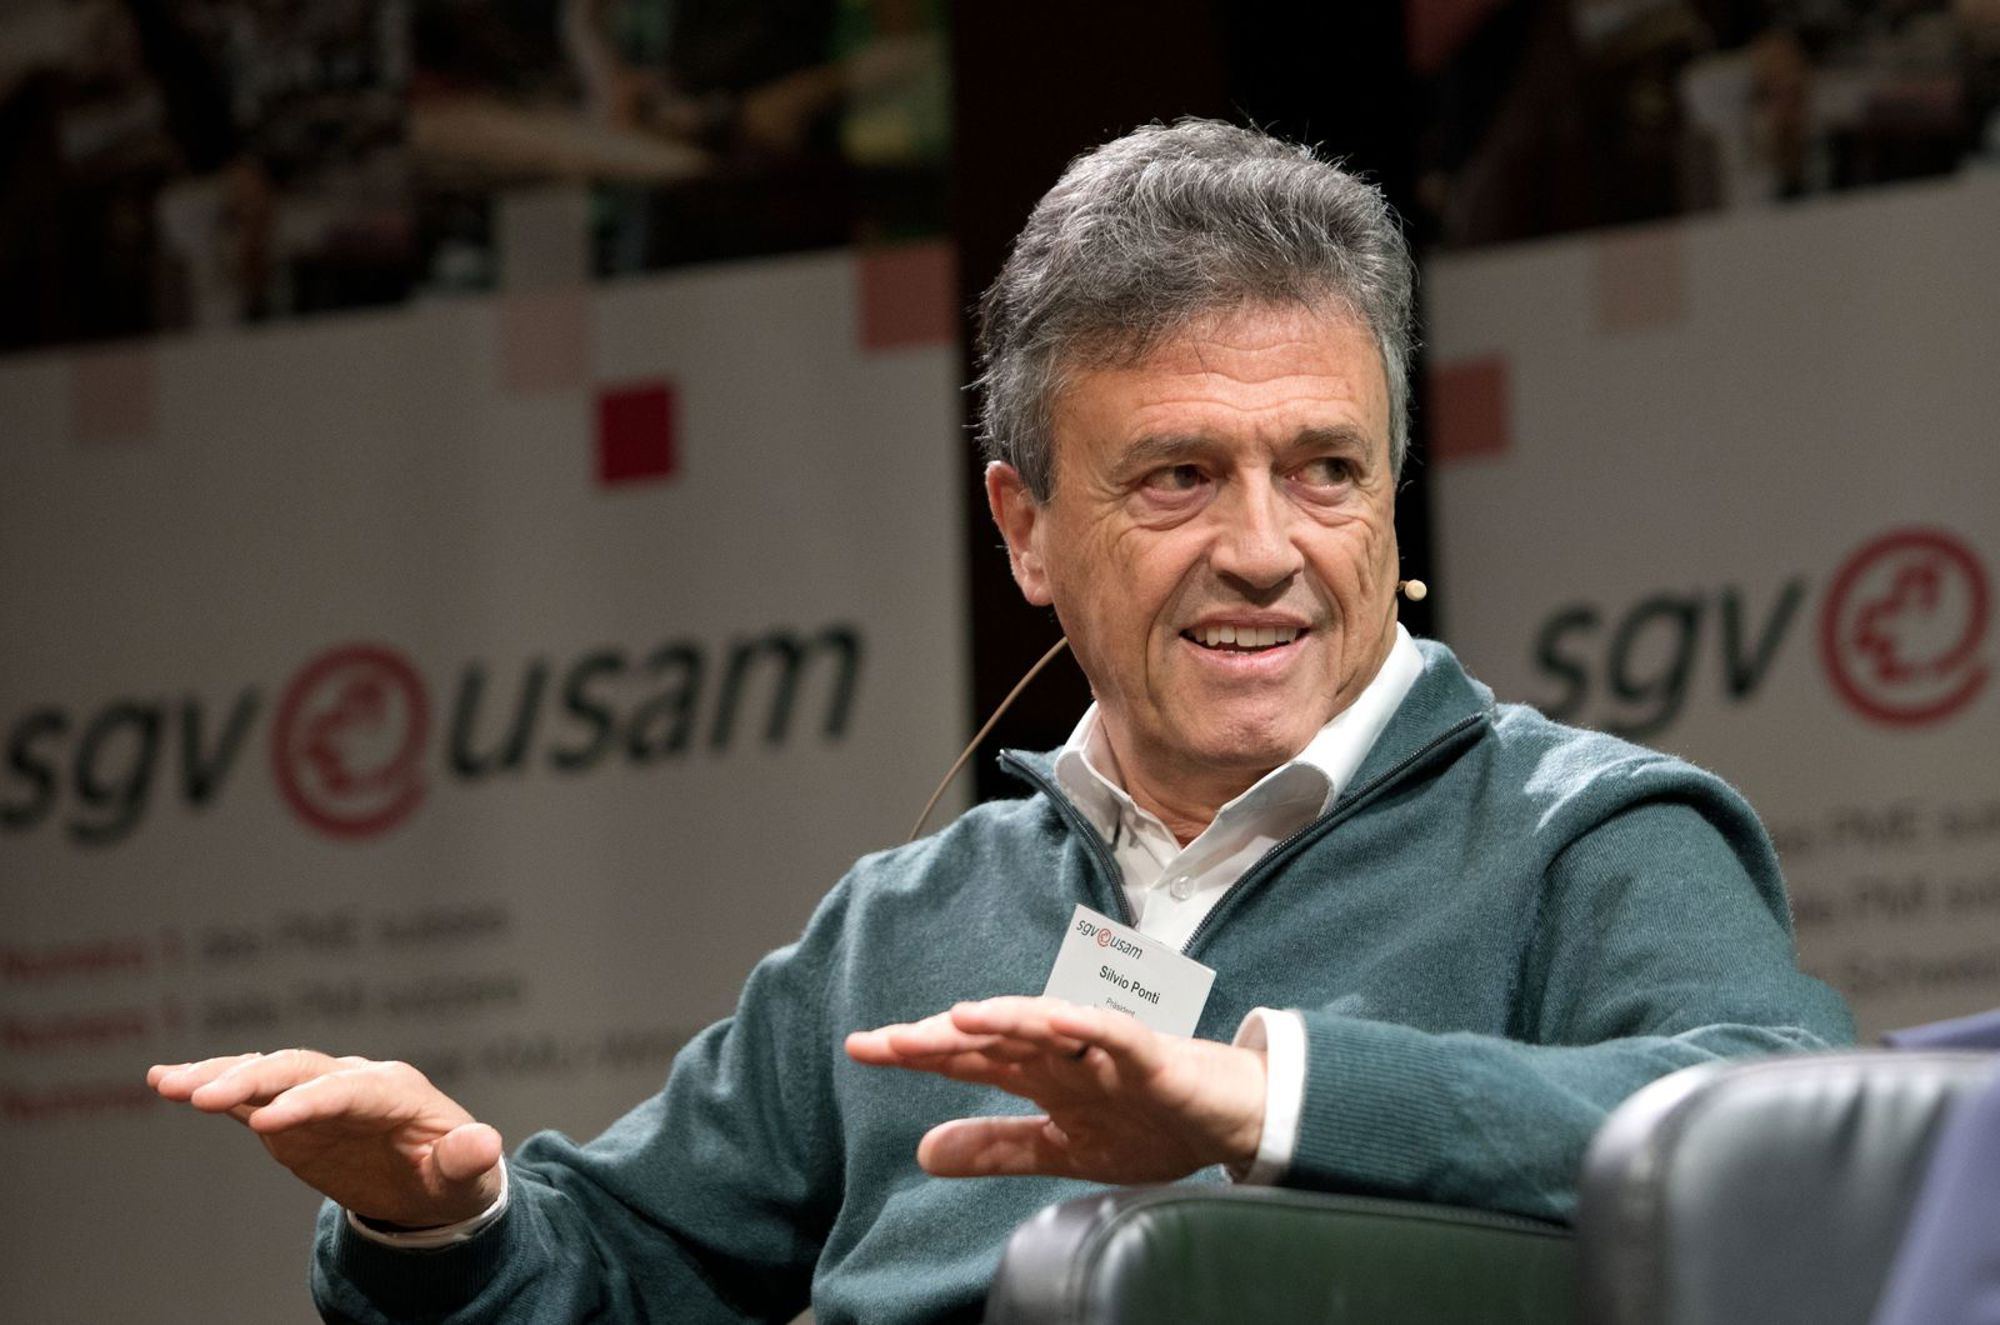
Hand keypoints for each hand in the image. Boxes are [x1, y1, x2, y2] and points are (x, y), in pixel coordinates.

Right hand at [146, 1050, 503, 1227]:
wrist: (432, 1182)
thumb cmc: (453, 1179)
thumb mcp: (466, 1178)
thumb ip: (468, 1161)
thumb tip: (485, 1144)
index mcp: (396, 1092)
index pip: (348, 1089)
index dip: (309, 1102)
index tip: (268, 1123)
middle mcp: (351, 1081)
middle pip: (298, 1069)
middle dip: (251, 1079)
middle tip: (201, 1097)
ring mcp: (317, 1093)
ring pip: (265, 1073)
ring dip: (219, 1074)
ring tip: (167, 1081)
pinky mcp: (290, 1113)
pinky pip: (248, 1095)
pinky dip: (210, 1086)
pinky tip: (165, 1080)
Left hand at [845, 997, 1265, 1183]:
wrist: (1230, 1121)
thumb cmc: (1149, 1123)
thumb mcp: (1062, 1150)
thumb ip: (997, 1147)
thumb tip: (923, 1150)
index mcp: (1041, 1074)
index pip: (968, 1058)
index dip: (917, 1051)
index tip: (860, 1046)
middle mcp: (1064, 1051)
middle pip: (995, 1037)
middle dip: (942, 1037)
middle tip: (887, 1040)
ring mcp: (1105, 1049)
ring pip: (1048, 1026)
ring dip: (1005, 1018)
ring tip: (958, 1019)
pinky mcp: (1151, 1054)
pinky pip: (1116, 1034)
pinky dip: (1087, 1024)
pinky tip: (1056, 1018)